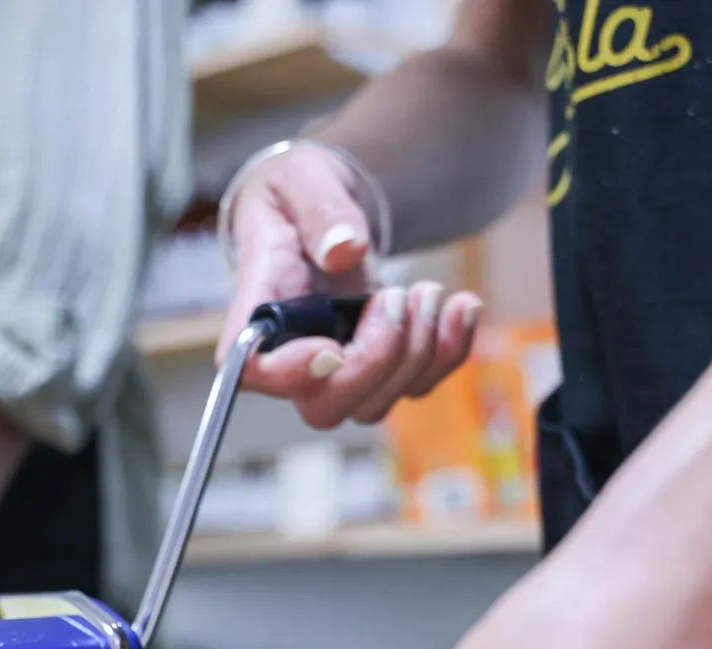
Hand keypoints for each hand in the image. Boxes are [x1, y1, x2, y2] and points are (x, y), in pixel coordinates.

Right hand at [217, 142, 483, 429]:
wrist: (321, 210)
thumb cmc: (296, 196)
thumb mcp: (301, 179)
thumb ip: (320, 210)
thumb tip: (345, 250)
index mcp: (259, 310)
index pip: (252, 369)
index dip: (289, 375)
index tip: (332, 348)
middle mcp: (292, 354)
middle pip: (324, 406)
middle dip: (376, 360)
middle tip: (398, 297)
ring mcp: (336, 370)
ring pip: (375, 404)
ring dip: (417, 352)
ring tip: (427, 291)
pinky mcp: (379, 367)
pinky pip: (416, 386)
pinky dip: (449, 351)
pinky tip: (460, 307)